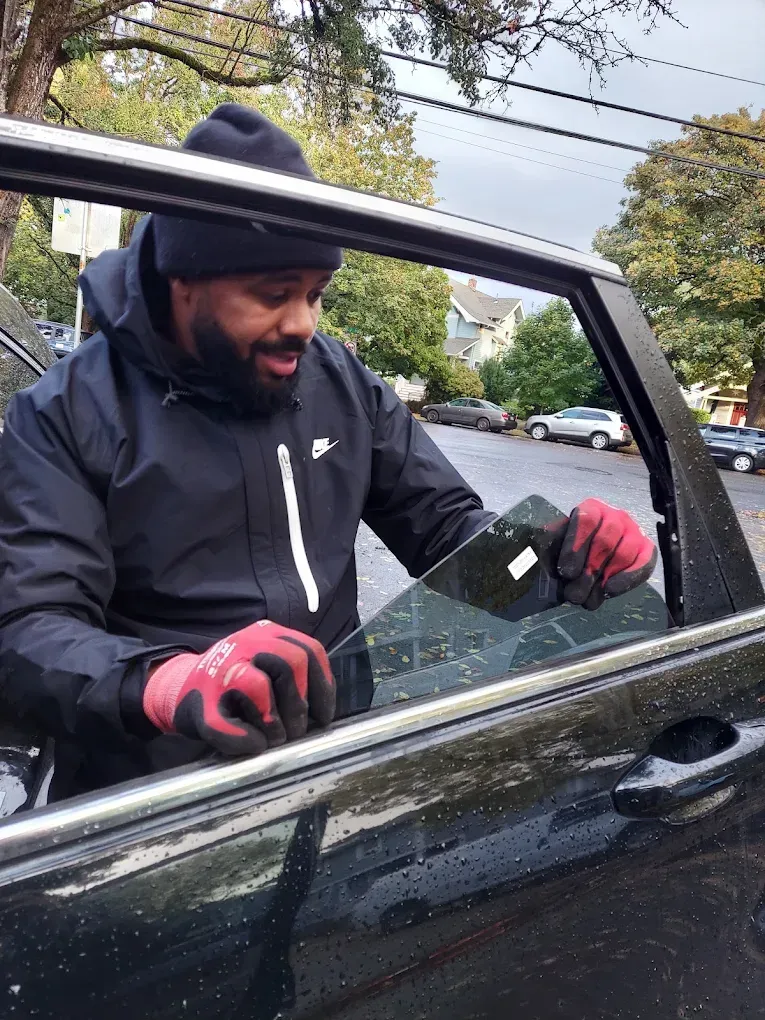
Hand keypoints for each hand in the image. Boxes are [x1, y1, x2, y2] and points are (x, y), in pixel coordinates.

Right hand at [143, 621, 334, 754]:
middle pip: (291, 662)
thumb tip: (322, 714)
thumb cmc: (235, 686)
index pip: (310, 650)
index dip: (323, 686)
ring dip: (274, 721)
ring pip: (259, 686)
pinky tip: (253, 744)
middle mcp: (243, 644)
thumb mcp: (267, 667)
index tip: (323, 715)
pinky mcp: (202, 704)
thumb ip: (295, 677)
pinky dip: (248, 740)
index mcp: (265, 635)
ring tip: (275, 737)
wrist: (180, 691)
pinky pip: (231, 725)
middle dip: (300, 703)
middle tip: (296, 730)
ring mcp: (219, 671)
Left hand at [556, 498, 656, 610]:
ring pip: (623, 554)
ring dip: (604, 579)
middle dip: (588, 570)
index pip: (586, 520)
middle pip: (605, 541)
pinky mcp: (646, 549)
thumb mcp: (556, 542)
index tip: (565, 572)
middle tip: (574, 594)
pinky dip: (627, 579)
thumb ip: (550, 545)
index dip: (575, 547)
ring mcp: (634, 532)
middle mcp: (615, 516)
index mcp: (591, 508)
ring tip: (587, 599)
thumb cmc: (569, 549)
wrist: (589, 557)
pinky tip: (609, 591)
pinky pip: (643, 563)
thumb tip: (536, 558)